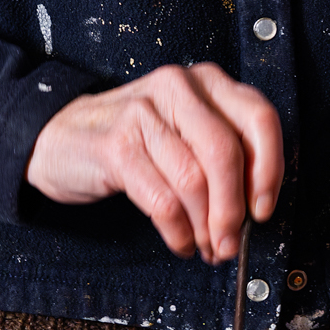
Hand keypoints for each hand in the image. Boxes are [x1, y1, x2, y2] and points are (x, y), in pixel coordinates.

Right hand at [27, 63, 285, 262]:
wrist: (59, 137)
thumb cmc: (135, 141)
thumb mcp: (185, 131)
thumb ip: (222, 153)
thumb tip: (257, 209)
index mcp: (206, 81)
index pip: (259, 119)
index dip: (270, 170)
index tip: (264, 210)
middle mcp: (177, 87)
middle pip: (226, 153)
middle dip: (234, 210)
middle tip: (231, 244)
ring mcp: (143, 112)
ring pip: (194, 180)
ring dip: (206, 227)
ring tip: (206, 248)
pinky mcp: (116, 145)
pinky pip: (162, 200)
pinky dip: (177, 231)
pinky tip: (180, 242)